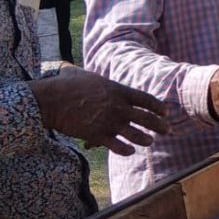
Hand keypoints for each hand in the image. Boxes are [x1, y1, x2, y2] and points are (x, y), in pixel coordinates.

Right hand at [29, 68, 169, 154]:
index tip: (165, 112)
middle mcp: (118, 107)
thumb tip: (75, 67)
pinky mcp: (97, 135)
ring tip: (150, 141)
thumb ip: (89, 75)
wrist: (51, 100)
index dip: (158, 107)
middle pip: (147, 118)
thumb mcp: (82, 74)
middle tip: (167, 130)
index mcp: (117, 91)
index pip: (145, 99)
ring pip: (136, 135)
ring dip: (146, 139)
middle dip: (160, 126)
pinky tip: (129, 151)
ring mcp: (109, 122)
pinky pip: (118, 146)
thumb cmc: (64, 85)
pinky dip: (126, 150)